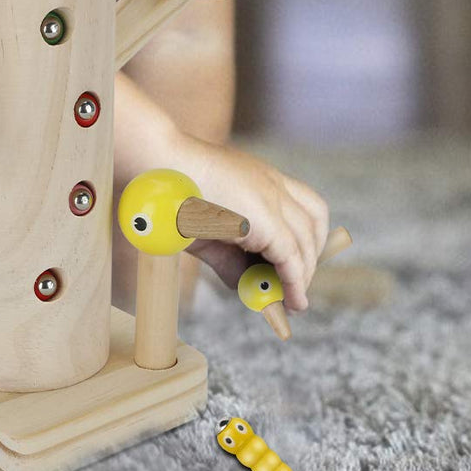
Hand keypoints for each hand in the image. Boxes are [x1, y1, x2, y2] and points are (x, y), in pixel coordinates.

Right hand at [168, 130, 330, 312]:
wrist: (155, 170)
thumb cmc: (169, 194)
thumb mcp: (206, 229)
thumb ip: (229, 257)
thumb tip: (244, 286)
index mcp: (260, 178)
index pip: (303, 203)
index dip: (307, 235)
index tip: (298, 262)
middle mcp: (272, 183)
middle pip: (315, 219)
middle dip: (312, 254)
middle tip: (297, 284)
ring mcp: (271, 197)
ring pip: (306, 241)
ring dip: (304, 274)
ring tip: (293, 299)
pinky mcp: (266, 218)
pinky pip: (291, 258)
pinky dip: (295, 282)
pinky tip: (291, 300)